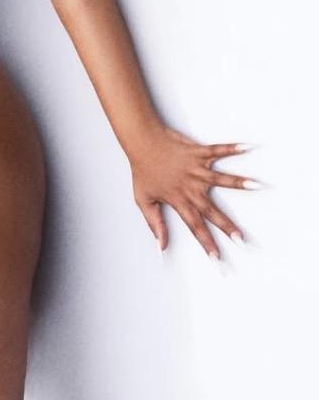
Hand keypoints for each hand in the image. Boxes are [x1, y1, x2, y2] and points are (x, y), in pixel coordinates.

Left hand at [129, 125, 259, 259]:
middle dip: (227, 226)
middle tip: (242, 239)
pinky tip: (247, 147)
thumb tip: (160, 246)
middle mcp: (190, 187)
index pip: (194, 226)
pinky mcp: (198, 152)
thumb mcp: (143, 200)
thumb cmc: (142, 170)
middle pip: (211, 210)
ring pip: (220, 179)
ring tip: (257, 185)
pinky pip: (217, 150)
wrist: (140, 142)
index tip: (217, 258)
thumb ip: (154, 223)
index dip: (206, 243)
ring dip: (239, 182)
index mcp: (178, 200)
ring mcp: (195, 169)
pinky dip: (232, 148)